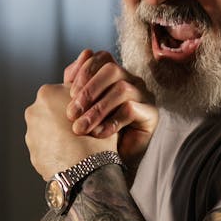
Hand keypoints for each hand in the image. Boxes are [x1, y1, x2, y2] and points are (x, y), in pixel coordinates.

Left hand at [25, 83, 116, 180]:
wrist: (86, 172)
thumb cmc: (95, 135)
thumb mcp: (98, 105)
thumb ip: (87, 99)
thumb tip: (88, 99)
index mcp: (47, 93)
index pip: (64, 93)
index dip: (79, 104)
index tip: (88, 113)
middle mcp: (33, 111)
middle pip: (52, 111)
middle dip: (64, 119)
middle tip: (84, 130)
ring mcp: (31, 134)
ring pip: (48, 131)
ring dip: (59, 136)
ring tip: (78, 146)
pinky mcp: (33, 155)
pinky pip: (47, 150)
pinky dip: (56, 152)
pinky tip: (71, 157)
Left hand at [63, 48, 157, 170]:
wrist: (109, 167)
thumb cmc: (92, 137)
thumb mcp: (81, 108)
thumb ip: (78, 84)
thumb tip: (83, 54)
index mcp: (113, 76)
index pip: (102, 58)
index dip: (84, 72)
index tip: (69, 94)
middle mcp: (131, 81)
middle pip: (112, 69)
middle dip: (89, 91)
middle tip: (71, 113)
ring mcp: (143, 96)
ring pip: (122, 89)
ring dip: (97, 109)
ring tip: (81, 128)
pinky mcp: (151, 114)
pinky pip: (131, 109)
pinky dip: (111, 122)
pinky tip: (98, 135)